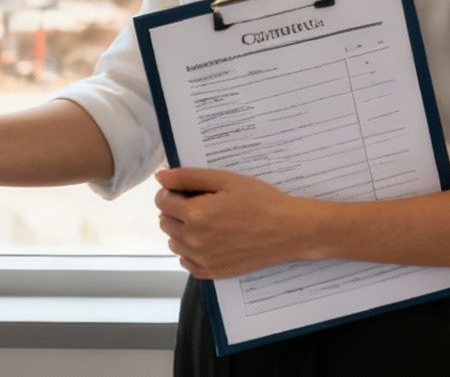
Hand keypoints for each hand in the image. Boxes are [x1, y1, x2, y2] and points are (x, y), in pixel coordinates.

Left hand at [153, 167, 324, 278]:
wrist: (289, 230)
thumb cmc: (260, 201)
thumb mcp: (225, 180)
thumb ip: (188, 177)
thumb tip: (160, 177)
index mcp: (195, 215)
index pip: (162, 201)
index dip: (171, 192)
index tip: (186, 190)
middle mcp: (194, 240)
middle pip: (165, 222)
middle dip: (176, 210)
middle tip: (201, 203)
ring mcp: (203, 259)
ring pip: (174, 242)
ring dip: (182, 230)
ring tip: (208, 221)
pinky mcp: (213, 272)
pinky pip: (187, 262)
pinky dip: (191, 251)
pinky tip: (209, 239)